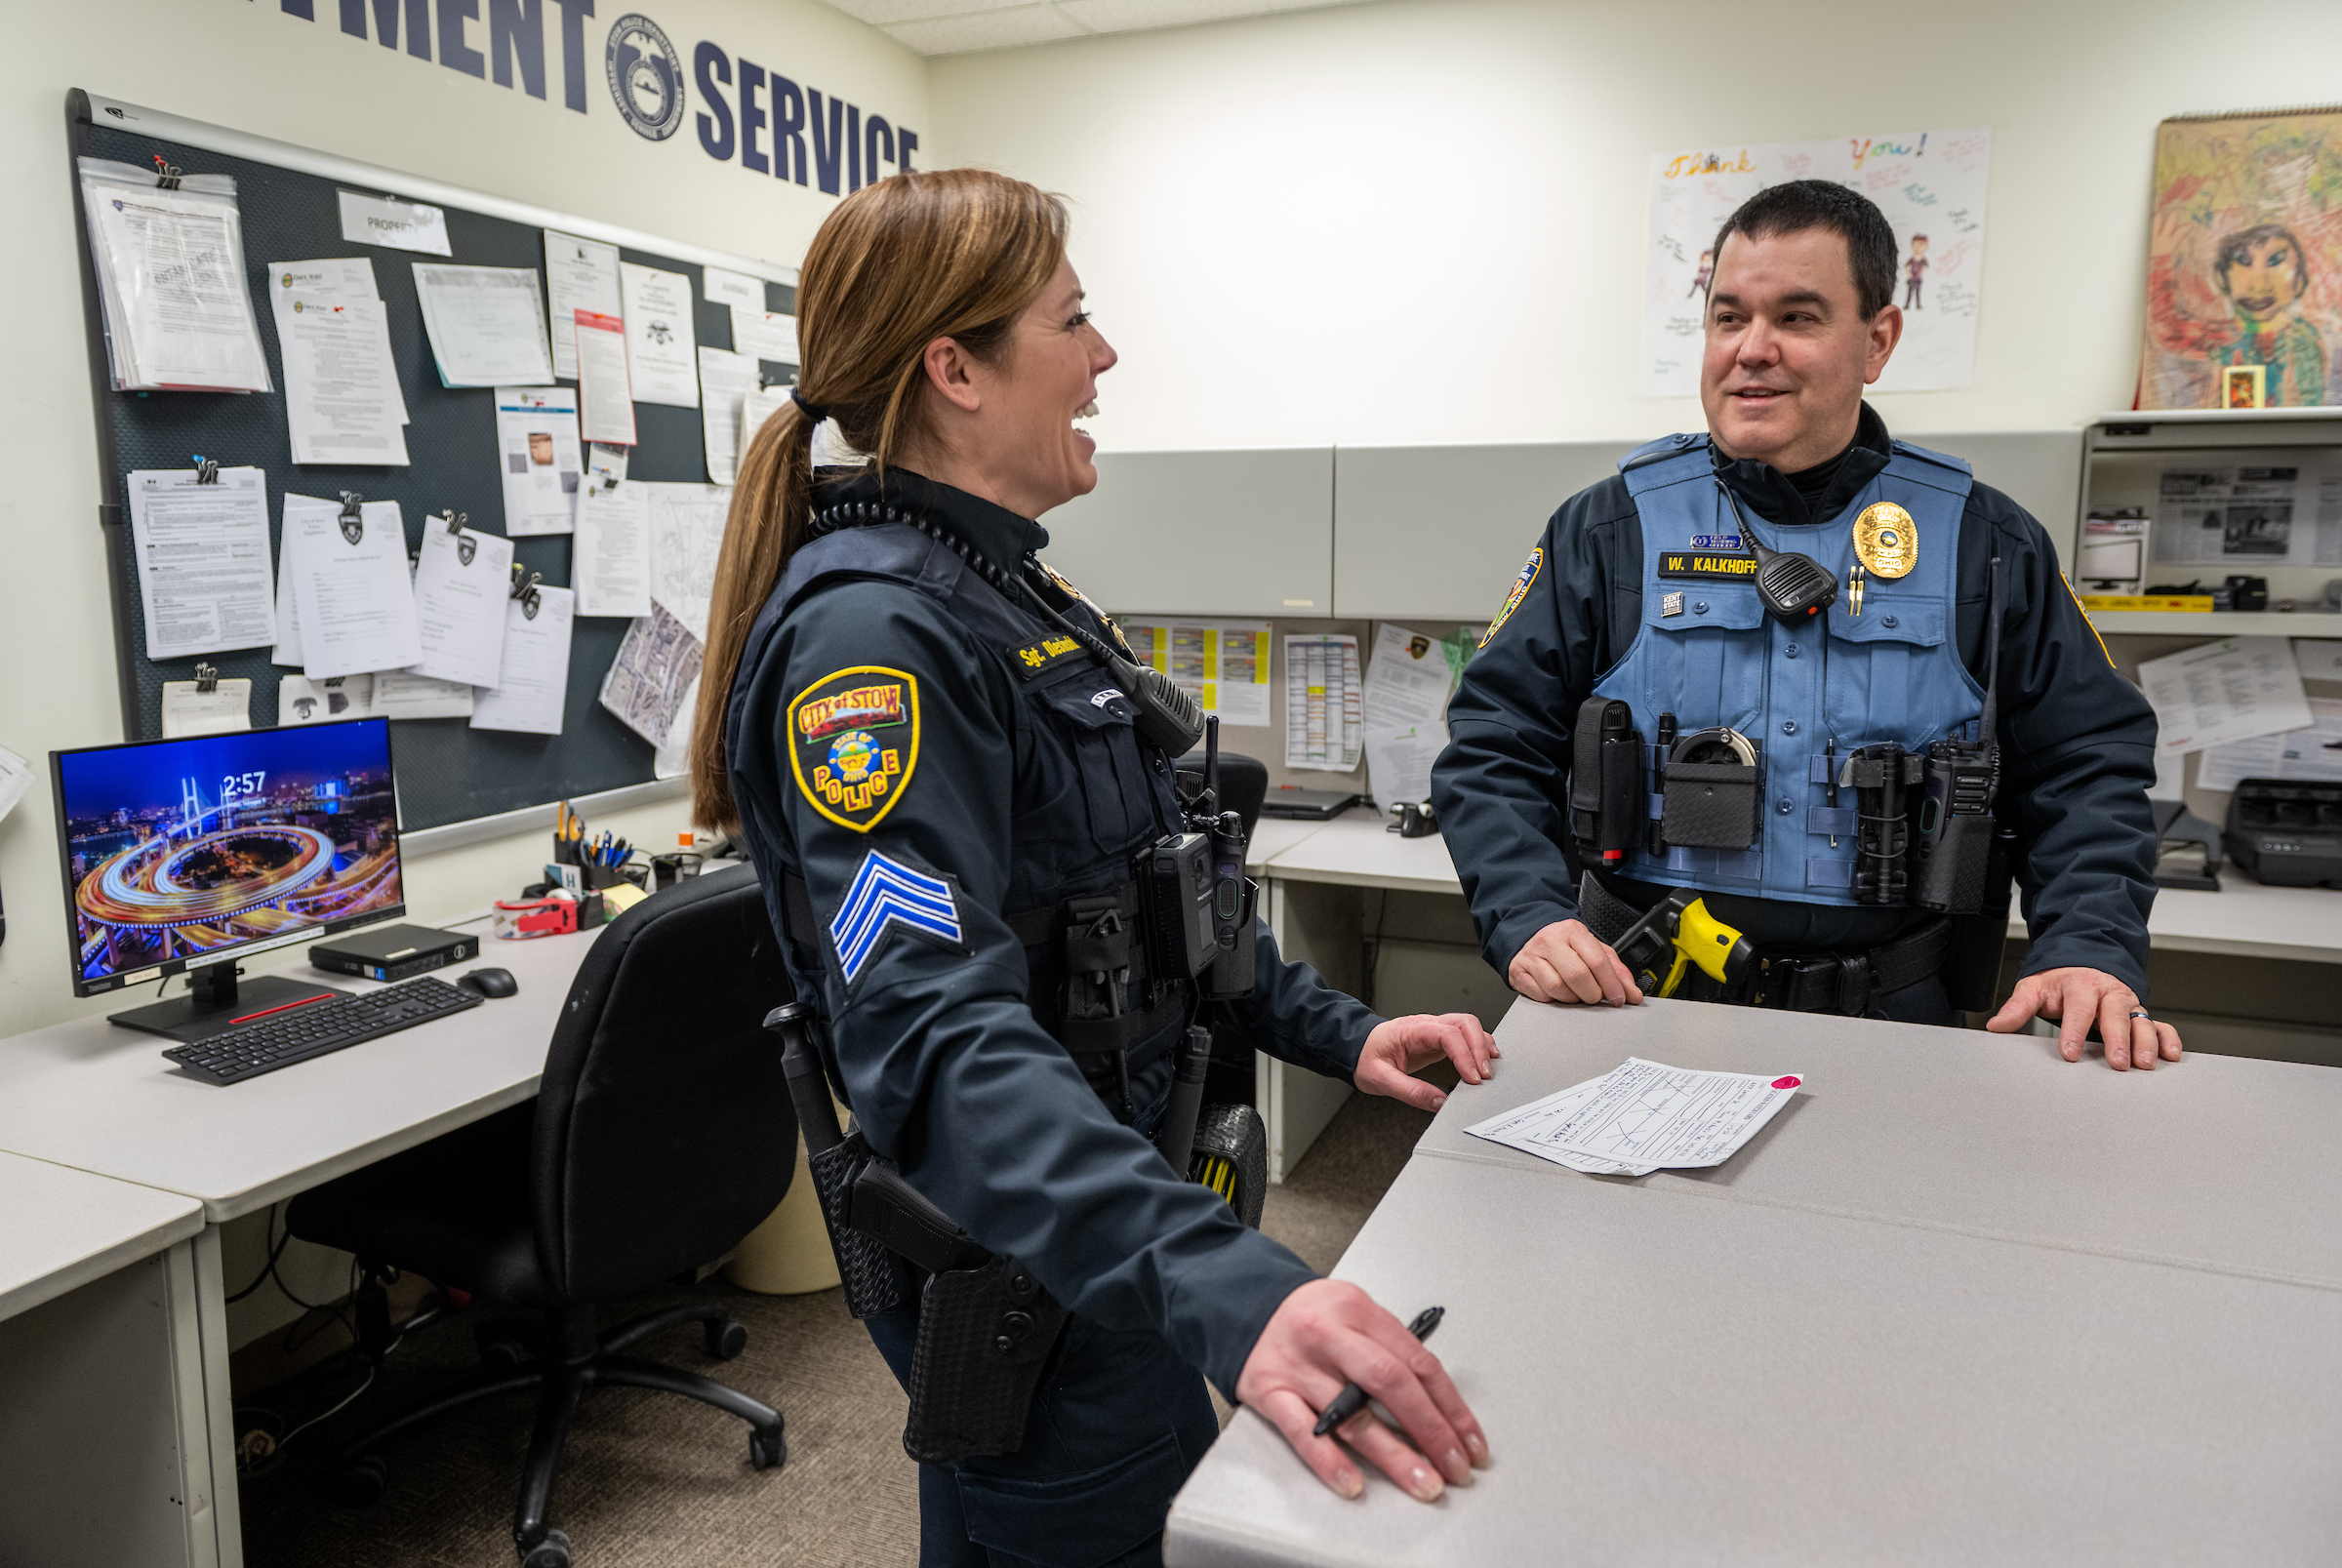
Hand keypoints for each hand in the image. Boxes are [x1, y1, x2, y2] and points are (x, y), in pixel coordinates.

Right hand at [1236, 1279, 1488, 1501]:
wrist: (1240, 1304)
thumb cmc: (1307, 1314)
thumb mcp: (1353, 1310)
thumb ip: (1389, 1347)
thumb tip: (1437, 1403)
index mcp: (1358, 1310)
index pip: (1416, 1361)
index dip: (1450, 1406)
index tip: (1469, 1441)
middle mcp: (1329, 1336)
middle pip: (1390, 1383)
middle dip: (1430, 1430)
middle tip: (1453, 1466)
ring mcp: (1298, 1365)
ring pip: (1350, 1414)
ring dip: (1392, 1454)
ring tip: (1421, 1481)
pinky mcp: (1270, 1391)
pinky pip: (1302, 1431)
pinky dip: (1330, 1460)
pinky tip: (1352, 1482)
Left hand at [1355, 1013, 1499, 1111]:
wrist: (1354, 1047)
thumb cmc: (1364, 1058)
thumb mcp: (1380, 1080)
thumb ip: (1410, 1092)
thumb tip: (1439, 1102)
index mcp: (1411, 1030)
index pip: (1447, 1034)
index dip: (1464, 1055)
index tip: (1472, 1078)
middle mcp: (1425, 1025)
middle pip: (1464, 1023)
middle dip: (1479, 1047)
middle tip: (1484, 1076)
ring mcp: (1433, 1030)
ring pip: (1467, 1026)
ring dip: (1482, 1044)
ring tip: (1489, 1069)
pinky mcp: (1437, 1039)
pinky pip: (1463, 1036)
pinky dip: (1477, 1045)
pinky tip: (1483, 1060)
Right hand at [1506, 919, 1643, 1006]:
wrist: (1528, 935)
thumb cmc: (1564, 946)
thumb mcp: (1593, 950)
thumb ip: (1615, 970)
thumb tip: (1632, 994)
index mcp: (1573, 931)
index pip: (1597, 961)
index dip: (1612, 984)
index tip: (1619, 999)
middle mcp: (1550, 940)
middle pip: (1577, 976)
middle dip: (1592, 994)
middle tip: (1595, 997)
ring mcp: (1532, 956)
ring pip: (1557, 988)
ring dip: (1572, 999)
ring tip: (1575, 993)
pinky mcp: (1518, 971)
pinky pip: (1541, 996)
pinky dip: (1554, 1000)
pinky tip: (1557, 992)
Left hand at [1985, 967, 2183, 1070]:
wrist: (2083, 962)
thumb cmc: (2059, 980)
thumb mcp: (2034, 987)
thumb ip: (2018, 1007)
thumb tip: (1996, 1025)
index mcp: (2081, 985)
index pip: (2079, 1009)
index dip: (2074, 1031)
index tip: (2070, 1053)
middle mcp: (2109, 993)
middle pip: (2116, 1015)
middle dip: (2118, 1040)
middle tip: (2117, 1063)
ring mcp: (2128, 1003)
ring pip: (2142, 1021)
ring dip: (2146, 1043)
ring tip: (2145, 1064)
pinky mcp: (2140, 1013)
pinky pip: (2159, 1024)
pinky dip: (2168, 1038)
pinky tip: (2171, 1055)